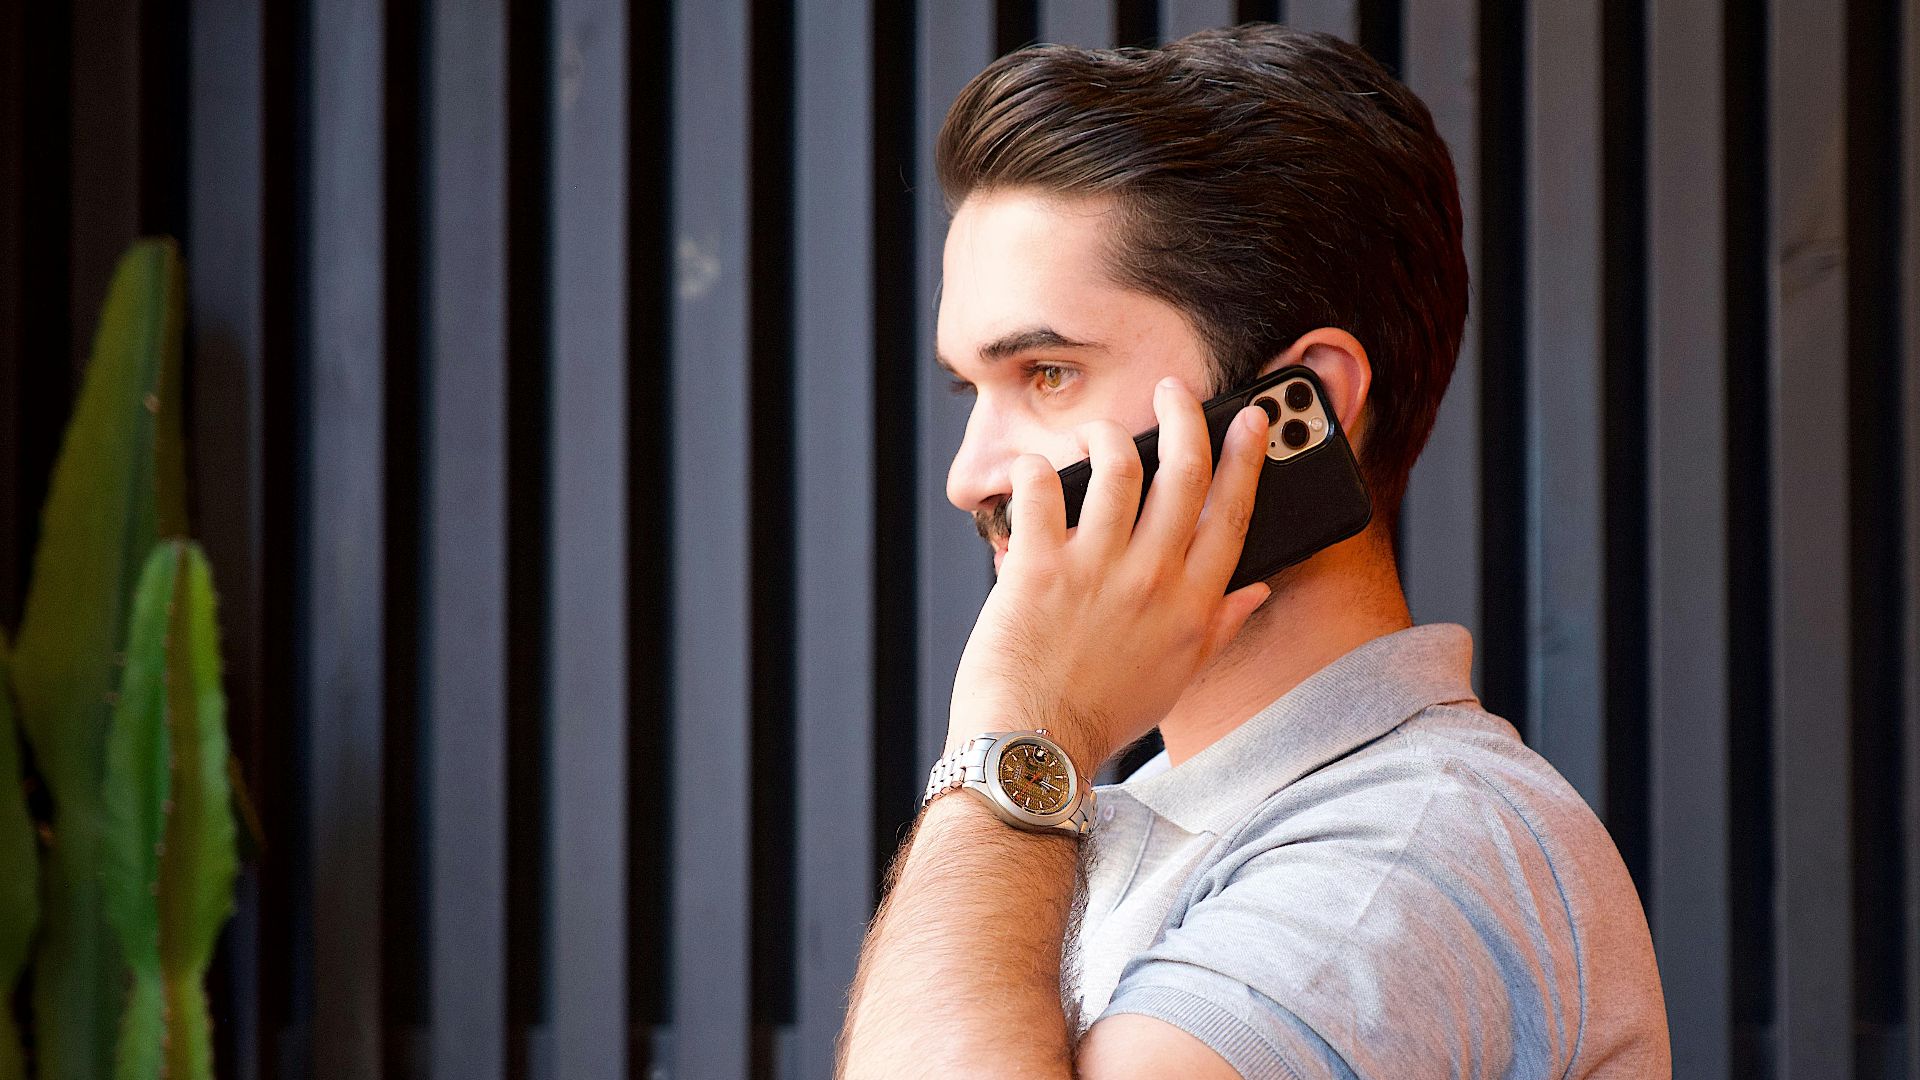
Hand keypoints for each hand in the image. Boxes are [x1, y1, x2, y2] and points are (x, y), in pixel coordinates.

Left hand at [947, 376, 1272, 773]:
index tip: (1252, 420)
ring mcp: (1096, 570)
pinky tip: (1031, 471)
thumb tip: (1256, 589)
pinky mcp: (1037, 568)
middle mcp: (1152, 579)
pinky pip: (1040, 491)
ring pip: (1117, 466)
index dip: (1247, 457)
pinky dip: (1034, 470)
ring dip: (1107, 436)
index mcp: (1192, 604)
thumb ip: (1219, 625)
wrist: (1035, 747)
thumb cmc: (1102, 715)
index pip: (1232, 512)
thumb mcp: (1177, 676)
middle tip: (1172, 390)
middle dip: (1183, 416)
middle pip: (1184, 472)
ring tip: (1098, 434)